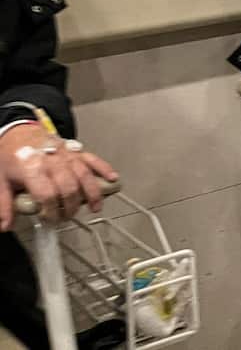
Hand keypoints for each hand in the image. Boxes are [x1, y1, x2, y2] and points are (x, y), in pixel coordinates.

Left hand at [0, 123, 117, 230]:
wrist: (18, 132)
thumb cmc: (10, 156)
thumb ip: (4, 205)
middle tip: (67, 216)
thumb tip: (6, 226)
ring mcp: (67, 154)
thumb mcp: (0, 181)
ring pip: (84, 174)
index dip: (50, 211)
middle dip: (71, 206)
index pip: (47, 195)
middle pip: (69, 187)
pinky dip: (104, 168)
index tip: (49, 220)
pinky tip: (112, 178)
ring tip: (95, 207)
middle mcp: (53, 161)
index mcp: (31, 169)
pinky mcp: (75, 150)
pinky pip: (93, 159)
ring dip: (92, 192)